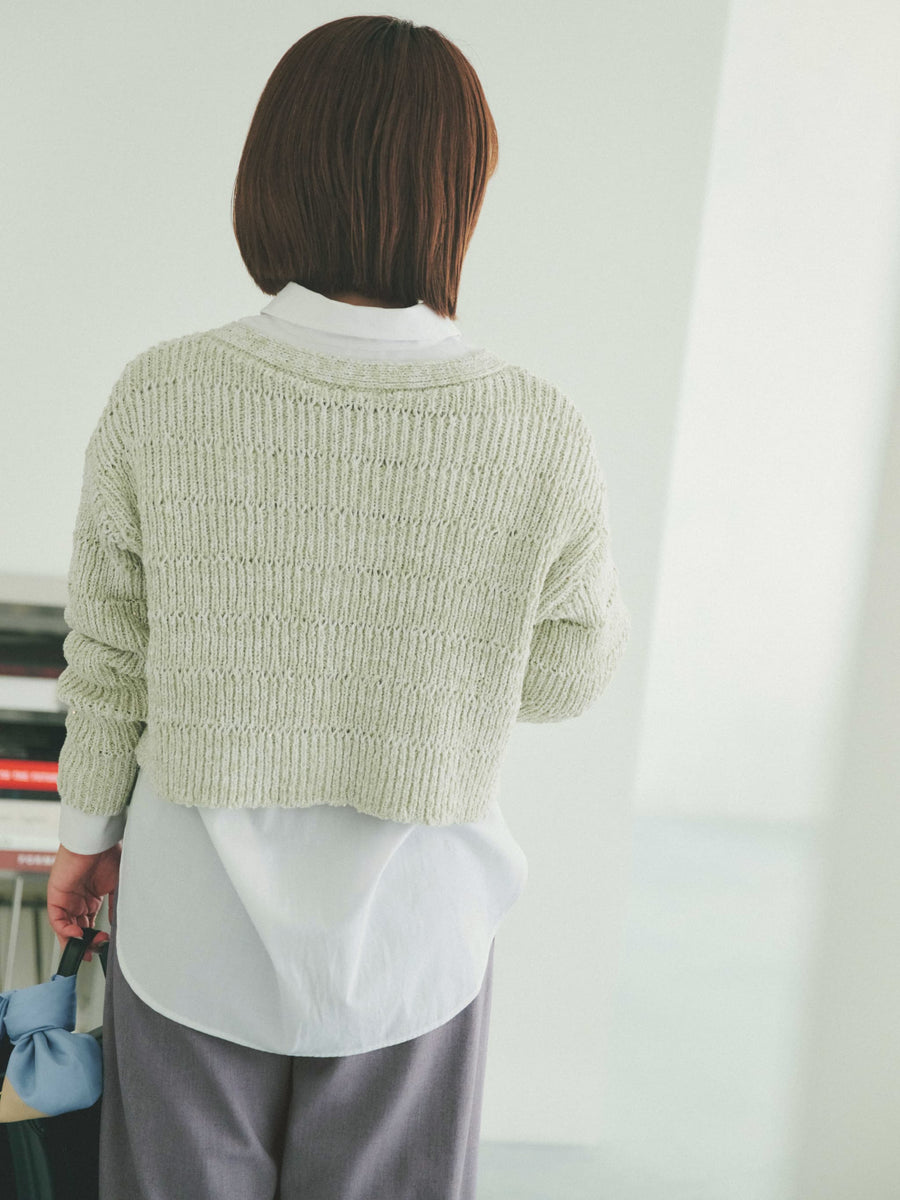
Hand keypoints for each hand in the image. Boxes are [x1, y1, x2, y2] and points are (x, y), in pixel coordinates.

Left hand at [47, 843, 120, 962]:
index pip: (89, 924)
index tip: (102, 947)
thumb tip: (117, 925)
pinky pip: (57, 920)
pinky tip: (78, 934)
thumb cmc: (109, 856)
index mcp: (92, 898)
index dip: (94, 938)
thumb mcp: (118, 886)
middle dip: (85, 943)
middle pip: (77, 929)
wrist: (97, 842)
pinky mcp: (56, 897)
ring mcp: (66, 899)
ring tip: (87, 948)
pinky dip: (65, 930)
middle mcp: (78, 900)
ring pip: (65, 927)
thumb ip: (115, 906)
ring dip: (75, 940)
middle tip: (94, 952)